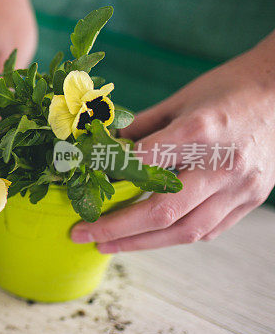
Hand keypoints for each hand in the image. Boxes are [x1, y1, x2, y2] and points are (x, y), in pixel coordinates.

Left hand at [71, 36, 274, 251]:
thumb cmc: (227, 88)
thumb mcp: (179, 99)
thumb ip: (141, 129)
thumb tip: (102, 148)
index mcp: (200, 131)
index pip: (144, 163)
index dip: (109, 177)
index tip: (83, 186)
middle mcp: (222, 165)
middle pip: (162, 210)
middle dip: (116, 228)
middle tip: (81, 234)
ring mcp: (240, 187)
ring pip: (185, 231)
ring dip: (141, 243)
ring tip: (105, 245)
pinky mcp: (251, 200)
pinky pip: (208, 230)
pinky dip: (174, 237)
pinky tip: (147, 238)